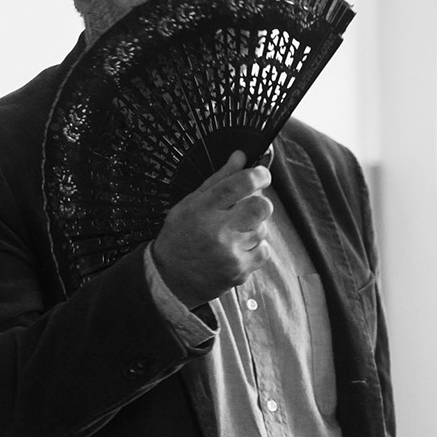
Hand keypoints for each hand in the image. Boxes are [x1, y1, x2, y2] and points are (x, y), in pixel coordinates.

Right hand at [150, 151, 273, 308]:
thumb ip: (218, 179)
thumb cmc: (180, 237)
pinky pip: (264, 250)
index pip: (239, 184)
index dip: (257, 175)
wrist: (171, 280)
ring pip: (263, 228)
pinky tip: (237, 248)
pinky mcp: (241, 270)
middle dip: (260, 202)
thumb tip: (241, 156)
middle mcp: (218, 231)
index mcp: (202, 209)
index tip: (261, 173)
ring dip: (254, 226)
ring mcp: (231, 253)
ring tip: (233, 232)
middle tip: (247, 205)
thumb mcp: (189, 203)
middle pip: (262, 206)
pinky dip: (255, 246)